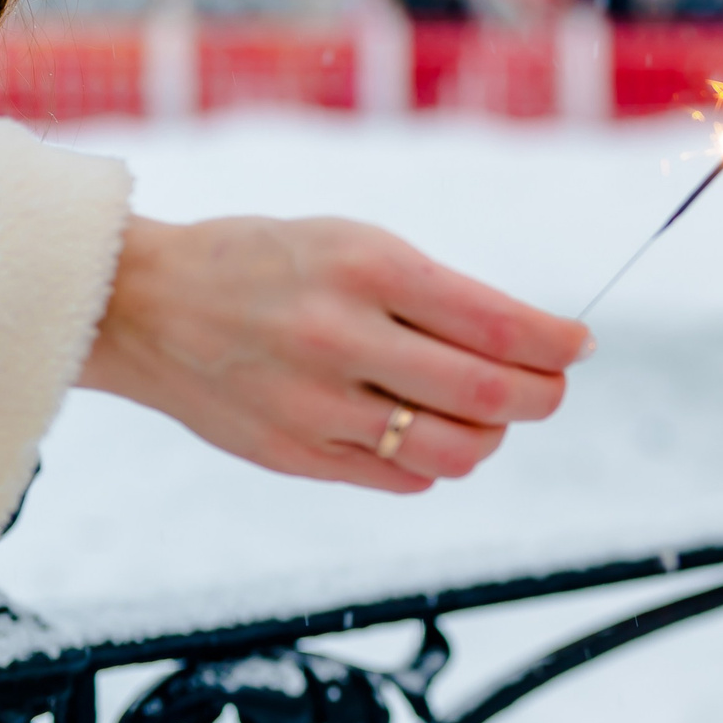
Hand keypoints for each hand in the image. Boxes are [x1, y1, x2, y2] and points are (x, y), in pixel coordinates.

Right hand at [78, 215, 592, 492]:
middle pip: (488, 397)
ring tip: (484, 412)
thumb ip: (439, 295)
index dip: (557, 343)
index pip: (499, 323)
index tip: (579, 344)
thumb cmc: (270, 265)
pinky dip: (434, 459)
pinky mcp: (296, 456)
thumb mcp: (355, 244)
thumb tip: (537, 345)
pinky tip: (421, 429)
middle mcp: (341, 339)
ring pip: (455, 451)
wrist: (143, 305)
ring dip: (492, 437)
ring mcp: (316, 406)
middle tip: (550, 386)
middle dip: (541, 396)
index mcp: (366, 270)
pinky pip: (405, 478)